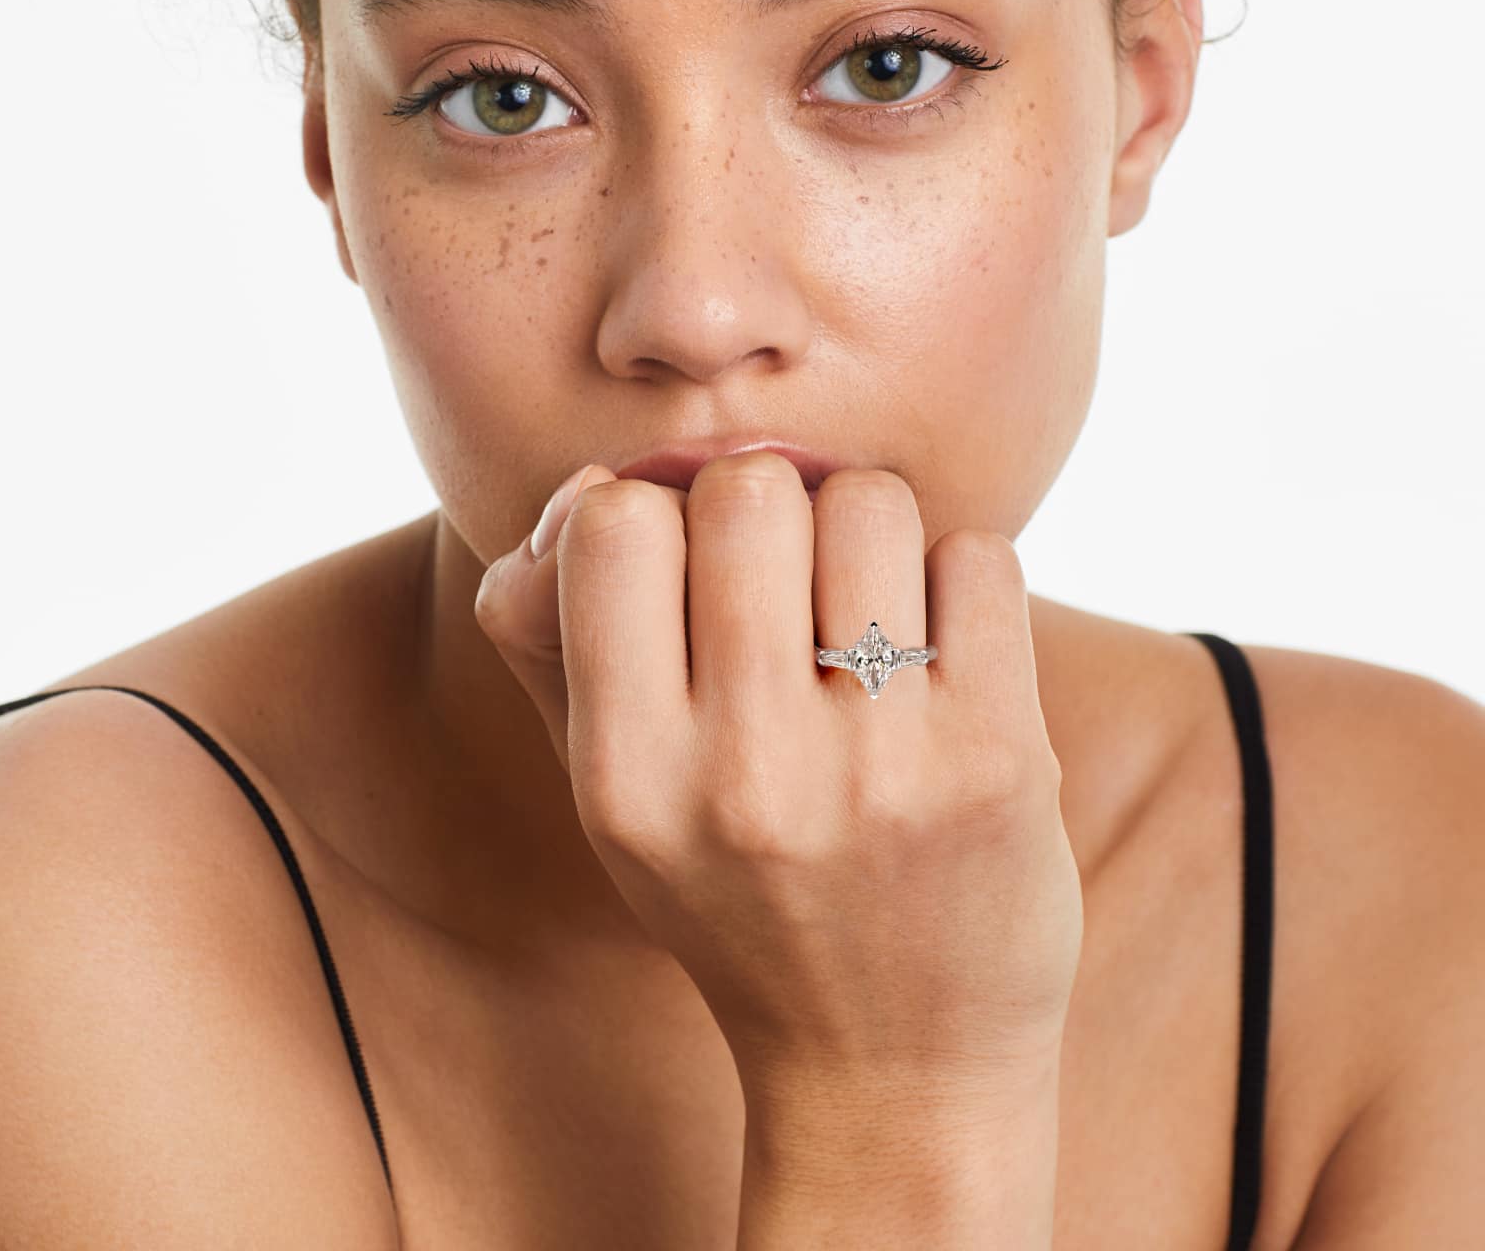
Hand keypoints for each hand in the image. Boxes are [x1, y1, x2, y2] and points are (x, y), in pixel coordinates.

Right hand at [474, 448, 1083, 1106]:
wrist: (893, 1071)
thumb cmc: (739, 900)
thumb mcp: (610, 800)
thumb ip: (554, 640)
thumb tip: (588, 486)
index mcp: (627, 778)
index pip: (610, 524)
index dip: (649, 512)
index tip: (686, 567)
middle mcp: (746, 775)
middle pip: (746, 489)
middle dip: (768, 505)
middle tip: (789, 579)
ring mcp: (883, 768)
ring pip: (869, 500)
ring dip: (869, 533)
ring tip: (869, 613)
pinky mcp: (1002, 762)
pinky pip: (977, 555)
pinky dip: (958, 579)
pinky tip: (942, 654)